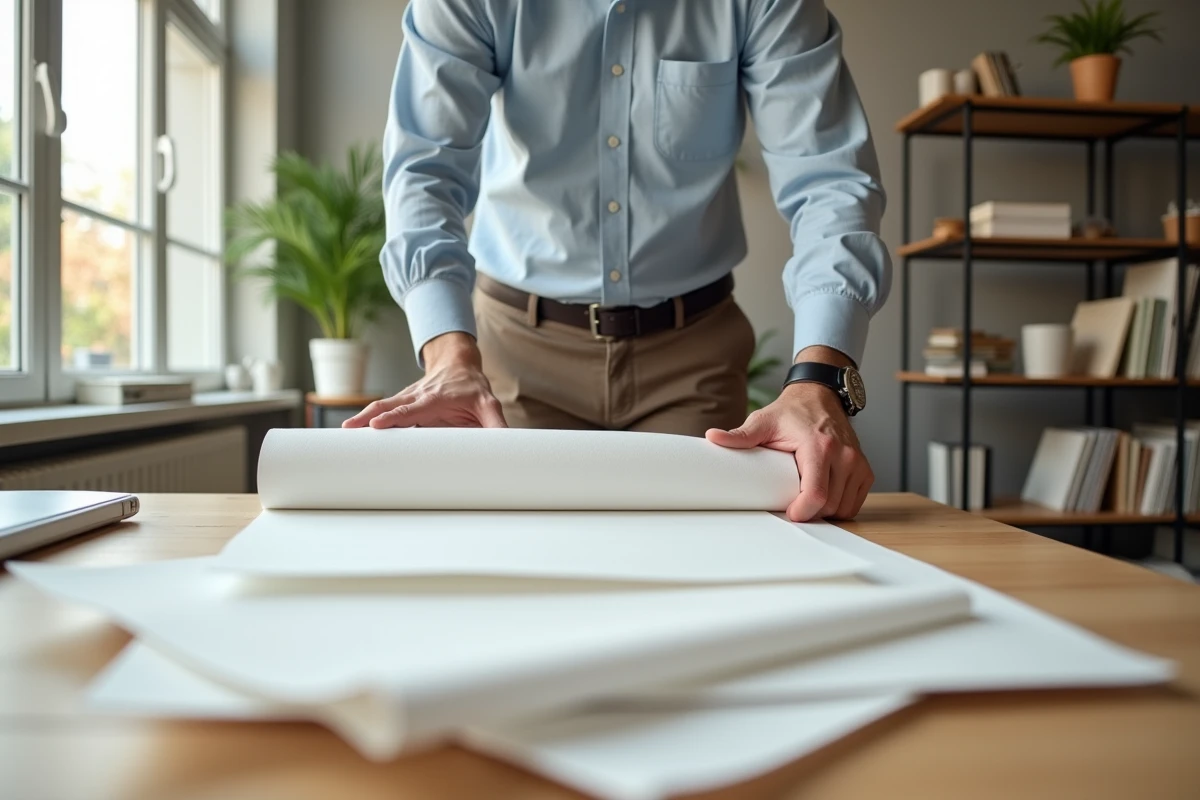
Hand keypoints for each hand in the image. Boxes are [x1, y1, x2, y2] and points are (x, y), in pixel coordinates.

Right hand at [342, 333, 506, 428]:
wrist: (459, 363)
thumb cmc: (473, 386)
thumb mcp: (489, 404)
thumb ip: (496, 424)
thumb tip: (507, 444)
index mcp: (435, 398)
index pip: (412, 409)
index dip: (395, 417)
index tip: (377, 425)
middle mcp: (417, 396)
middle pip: (389, 406)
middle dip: (369, 417)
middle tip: (349, 430)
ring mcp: (407, 398)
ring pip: (381, 405)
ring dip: (362, 417)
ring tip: (344, 431)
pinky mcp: (402, 402)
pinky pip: (382, 409)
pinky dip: (366, 418)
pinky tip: (352, 430)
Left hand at [706, 350, 872, 521]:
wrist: (820, 395)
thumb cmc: (792, 411)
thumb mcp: (763, 421)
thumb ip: (740, 435)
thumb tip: (712, 437)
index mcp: (819, 446)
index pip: (816, 494)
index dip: (802, 512)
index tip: (789, 513)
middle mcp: (844, 456)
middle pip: (830, 505)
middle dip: (810, 513)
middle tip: (792, 505)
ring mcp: (858, 463)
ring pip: (844, 507)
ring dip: (825, 511)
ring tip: (806, 499)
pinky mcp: (865, 469)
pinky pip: (856, 502)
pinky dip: (840, 506)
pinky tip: (824, 496)